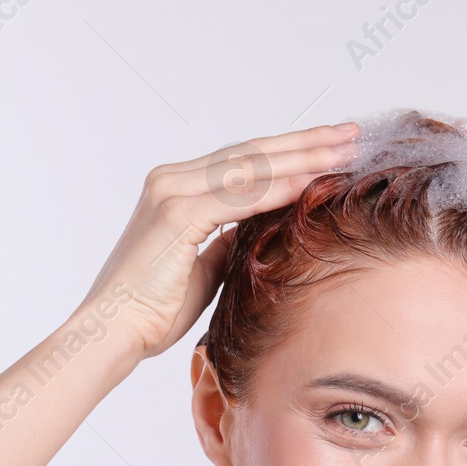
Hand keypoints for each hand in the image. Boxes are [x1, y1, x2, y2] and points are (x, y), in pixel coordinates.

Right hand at [81, 123, 358, 361]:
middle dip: (306, 142)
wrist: (114, 331)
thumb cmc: (154, 310)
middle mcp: (172, 180)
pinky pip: (242, 195)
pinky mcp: (177, 214)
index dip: (290, 151)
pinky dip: (280, 187)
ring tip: (346, 149)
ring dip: (303, 156)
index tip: (332, 146)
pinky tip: (314, 180)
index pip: (244, 160)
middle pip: (252, 153)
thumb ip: (228, 241)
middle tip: (353, 134)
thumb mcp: (205, 268)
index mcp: (176, 188)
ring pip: (251, 166)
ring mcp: (172, 192)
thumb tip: (258, 231)